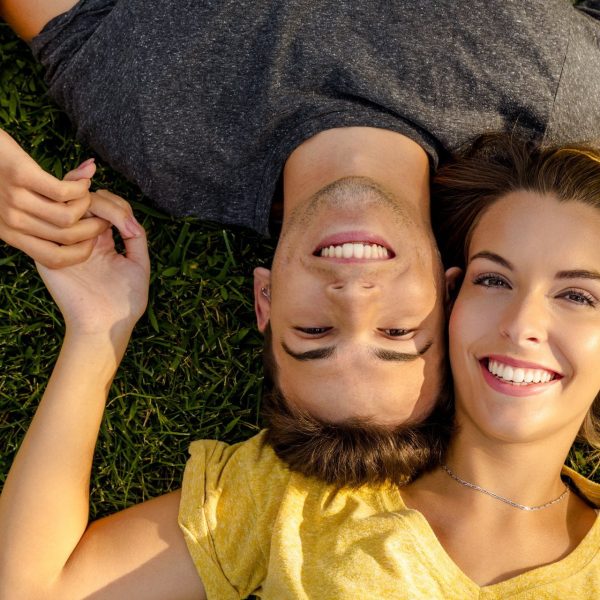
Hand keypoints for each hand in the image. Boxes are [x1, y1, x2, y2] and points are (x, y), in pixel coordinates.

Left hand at [0, 129, 113, 266]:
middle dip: (95, 226)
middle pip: (68, 237)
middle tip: (101, 213)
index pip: (55, 260)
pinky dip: (80, 187)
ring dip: (88, 204)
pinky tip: (82, 179)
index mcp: (10, 234)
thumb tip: (79, 215)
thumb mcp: (16, 202)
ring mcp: (15, 199)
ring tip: (88, 193)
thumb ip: (47, 210)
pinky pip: (63, 192)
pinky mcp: (21, 174)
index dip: (82, 251)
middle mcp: (11, 222)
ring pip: (69, 217)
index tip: (92, 237)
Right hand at [36, 215, 149, 340]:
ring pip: (71, 210)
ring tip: (106, 230)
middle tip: (120, 223)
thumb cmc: (125, 303)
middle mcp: (81, 239)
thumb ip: (137, 239)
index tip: (129, 226)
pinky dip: (75, 225)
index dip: (118, 204)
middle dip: (107, 204)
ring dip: (92, 212)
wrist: (105, 326)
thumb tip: (131, 217)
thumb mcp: (139, 265)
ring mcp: (66, 245)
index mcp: (101, 240)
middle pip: (87, 202)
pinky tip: (92, 237)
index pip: (105, 206)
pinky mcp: (51, 256)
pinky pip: (55, 229)